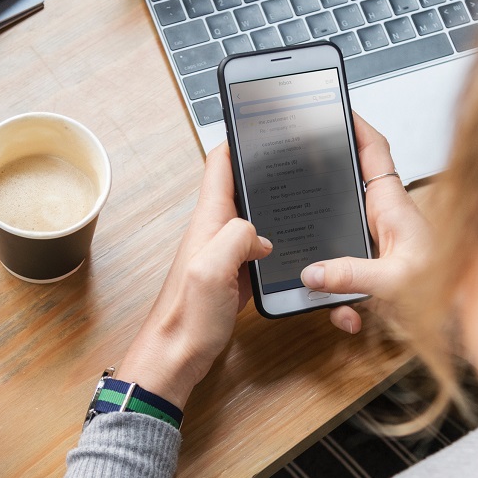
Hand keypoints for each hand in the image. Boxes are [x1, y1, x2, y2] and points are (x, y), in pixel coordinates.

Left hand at [116, 144, 271, 409]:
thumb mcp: (211, 271)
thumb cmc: (186, 320)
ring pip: (252, 218)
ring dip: (271, 205)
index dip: (238, 139)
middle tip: (295, 153)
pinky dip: (276, 241)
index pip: (219, 167)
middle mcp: (214, 233)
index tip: (261, 119)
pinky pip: (257, 250)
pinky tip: (294, 246)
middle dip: (264, 168)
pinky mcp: (233, 277)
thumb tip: (259, 232)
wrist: (175, 358)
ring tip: (302, 191)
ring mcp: (224, 255)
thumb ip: (235, 238)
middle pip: (240, 188)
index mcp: (208, 223)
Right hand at [299, 113, 431, 334]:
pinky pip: (348, 278)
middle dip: (323, 193)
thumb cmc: (450, 288)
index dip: (355, 126)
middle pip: (348, 191)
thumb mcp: (394, 281)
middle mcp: (386, 220)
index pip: (374, 151)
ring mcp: (381, 243)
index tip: (334, 110)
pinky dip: (345, 300)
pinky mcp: (379, 268)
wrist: (470, 315)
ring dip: (331, 270)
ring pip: (341, 241)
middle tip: (298, 184)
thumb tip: (313, 272)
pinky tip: (350, 317)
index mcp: (393, 206)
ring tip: (330, 293)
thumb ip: (351, 275)